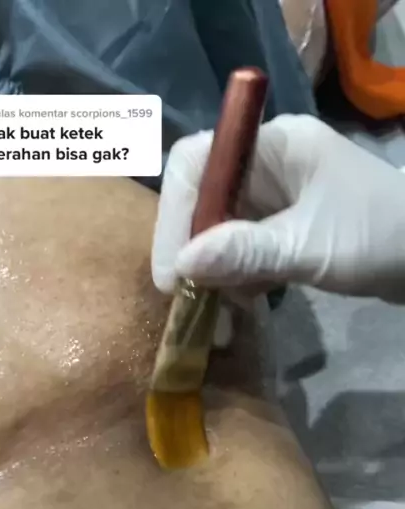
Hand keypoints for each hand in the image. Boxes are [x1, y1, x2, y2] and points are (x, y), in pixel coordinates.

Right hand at [152, 116, 404, 301]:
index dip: (174, 215)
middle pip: (204, 201)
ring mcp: (276, 197)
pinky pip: (242, 251)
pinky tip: (238, 313)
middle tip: (187, 303)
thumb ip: (246, 253)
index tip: (170, 272)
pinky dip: (236, 282)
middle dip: (192, 255)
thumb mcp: (310, 247)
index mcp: (275, 146)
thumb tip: (182, 265)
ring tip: (217, 323)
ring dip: (213, 277)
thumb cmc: (379, 236)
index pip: (198, 163)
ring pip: (219, 232)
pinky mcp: (284, 228)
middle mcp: (268, 164)